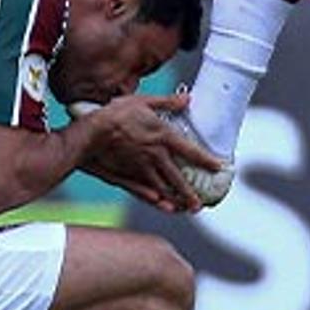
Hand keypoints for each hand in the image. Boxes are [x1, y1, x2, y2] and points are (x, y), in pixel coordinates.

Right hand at [74, 93, 214, 213]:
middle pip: (178, 178)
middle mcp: (156, 156)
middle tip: (199, 205)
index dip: (206, 160)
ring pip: (162, 188)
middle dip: (190, 193)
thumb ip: (166, 102)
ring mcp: (141, 169)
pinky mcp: (126, 176)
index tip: (218, 167)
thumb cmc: (116, 114)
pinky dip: (153, 200)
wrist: (91, 132)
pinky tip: (160, 205)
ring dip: (174, 200)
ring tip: (183, 209)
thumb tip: (187, 99)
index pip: (191, 151)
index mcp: (163, 136)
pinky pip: (143, 191)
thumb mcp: (142, 101)